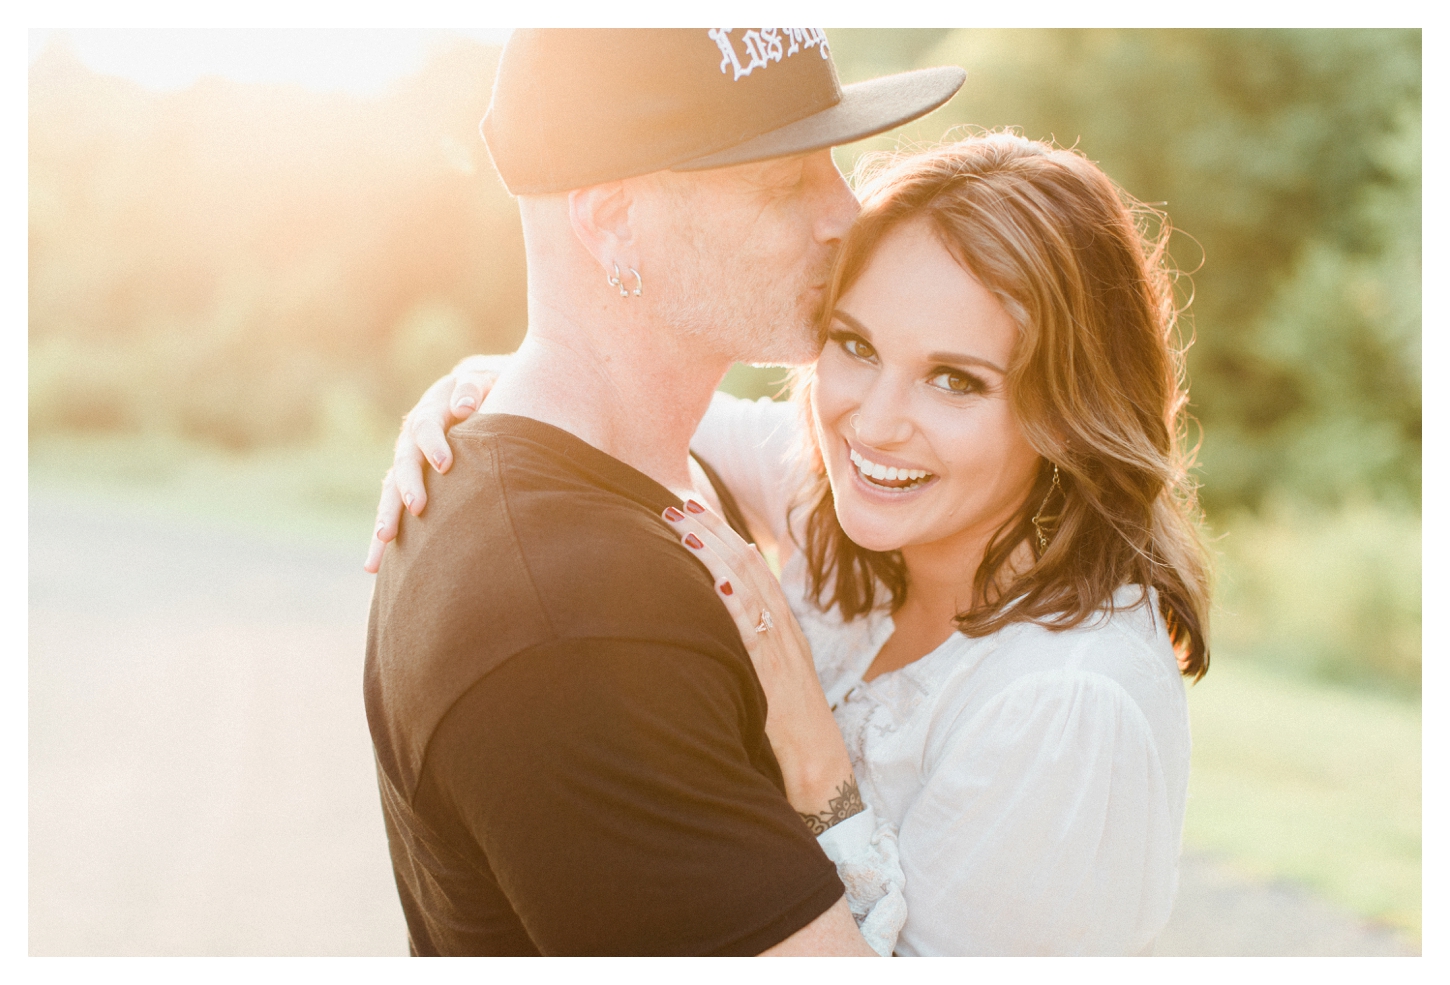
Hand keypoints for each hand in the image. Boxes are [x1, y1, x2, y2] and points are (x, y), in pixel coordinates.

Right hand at [363, 355, 509, 572]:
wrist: (476, 396)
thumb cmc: (489, 389)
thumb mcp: (485, 379)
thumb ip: (474, 388)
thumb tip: (464, 406)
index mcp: (431, 412)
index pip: (426, 427)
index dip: (434, 444)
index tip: (445, 464)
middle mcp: (412, 440)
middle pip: (404, 462)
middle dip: (408, 485)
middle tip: (416, 507)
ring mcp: (408, 465)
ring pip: (391, 491)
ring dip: (387, 516)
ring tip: (383, 543)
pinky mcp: (410, 486)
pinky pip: (394, 512)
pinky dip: (385, 538)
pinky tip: (374, 567)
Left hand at [662, 500, 859, 828]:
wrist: (820, 766)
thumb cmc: (787, 727)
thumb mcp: (765, 676)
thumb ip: (744, 649)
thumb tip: (709, 627)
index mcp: (782, 627)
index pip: (751, 568)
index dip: (723, 537)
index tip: (694, 510)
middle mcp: (783, 630)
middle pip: (747, 567)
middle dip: (713, 533)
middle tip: (679, 503)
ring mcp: (782, 651)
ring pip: (749, 591)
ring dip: (717, 557)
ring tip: (686, 528)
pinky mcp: (776, 677)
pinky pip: (756, 637)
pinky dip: (738, 608)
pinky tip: (718, 587)